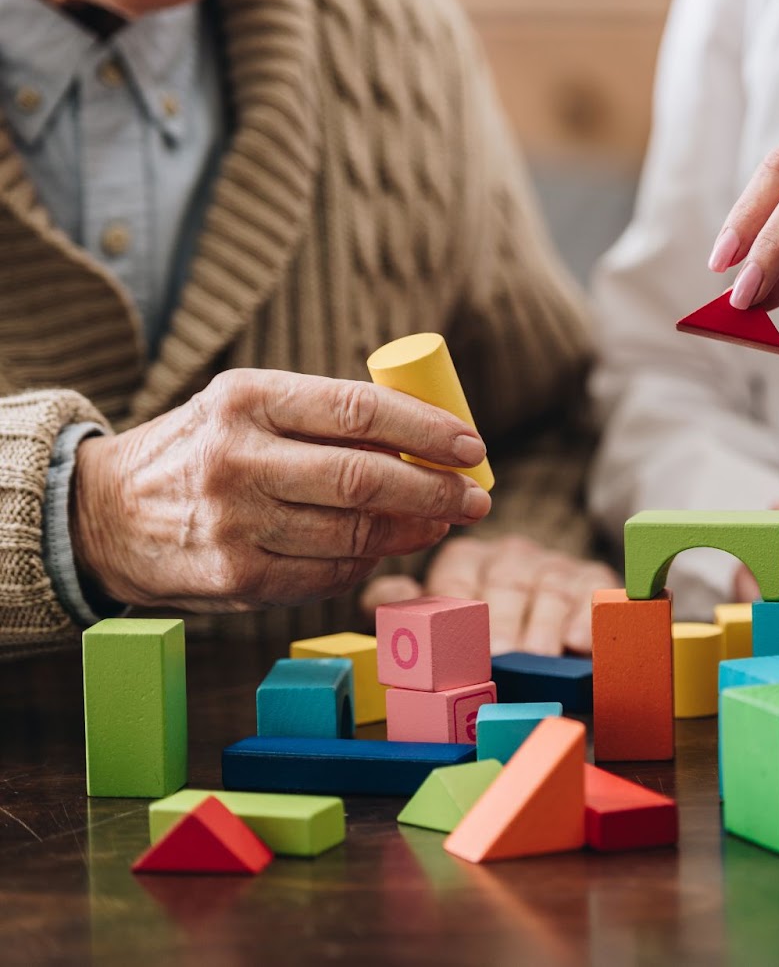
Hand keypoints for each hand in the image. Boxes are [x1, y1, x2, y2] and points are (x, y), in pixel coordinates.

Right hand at [71, 369, 489, 611]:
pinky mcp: (237, 577)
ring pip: (353, 535)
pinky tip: (381, 549)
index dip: (427, 431)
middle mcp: (237, 459)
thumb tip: (432, 443)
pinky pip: (328, 574)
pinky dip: (366, 563)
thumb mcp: (250, 406)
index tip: (472, 447)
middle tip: (476, 498)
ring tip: (439, 523)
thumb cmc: (206, 449)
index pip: (360, 410)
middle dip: (436, 492)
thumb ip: (327, 417)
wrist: (105, 512)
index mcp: (248, 399)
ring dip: (411, 532)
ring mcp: (235, 524)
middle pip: (365, 480)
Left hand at [363, 536, 616, 654]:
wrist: (550, 626)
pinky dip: (583, 618)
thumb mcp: (441, 623)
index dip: (458, 604)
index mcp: (466, 562)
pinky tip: (576, 643)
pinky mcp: (590, 579)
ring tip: (538, 658)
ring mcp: (552, 566)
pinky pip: (589, 593)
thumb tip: (378, 599)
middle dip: (504, 620)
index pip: (457, 576)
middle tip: (500, 654)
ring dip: (544, 626)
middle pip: (506, 583)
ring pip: (549, 589)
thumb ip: (409, 613)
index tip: (452, 630)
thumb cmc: (483, 633)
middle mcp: (510, 557)